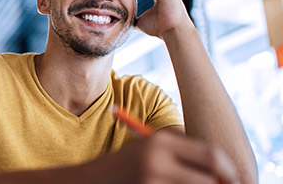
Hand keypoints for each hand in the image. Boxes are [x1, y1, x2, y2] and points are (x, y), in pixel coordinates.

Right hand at [92, 131, 238, 183]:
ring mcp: (151, 179)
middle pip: (210, 177)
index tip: (233, 180)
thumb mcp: (151, 151)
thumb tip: (223, 170)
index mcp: (161, 141)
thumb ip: (182, 156)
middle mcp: (157, 158)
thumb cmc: (126, 167)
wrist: (89, 181)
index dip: (228, 170)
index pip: (211, 154)